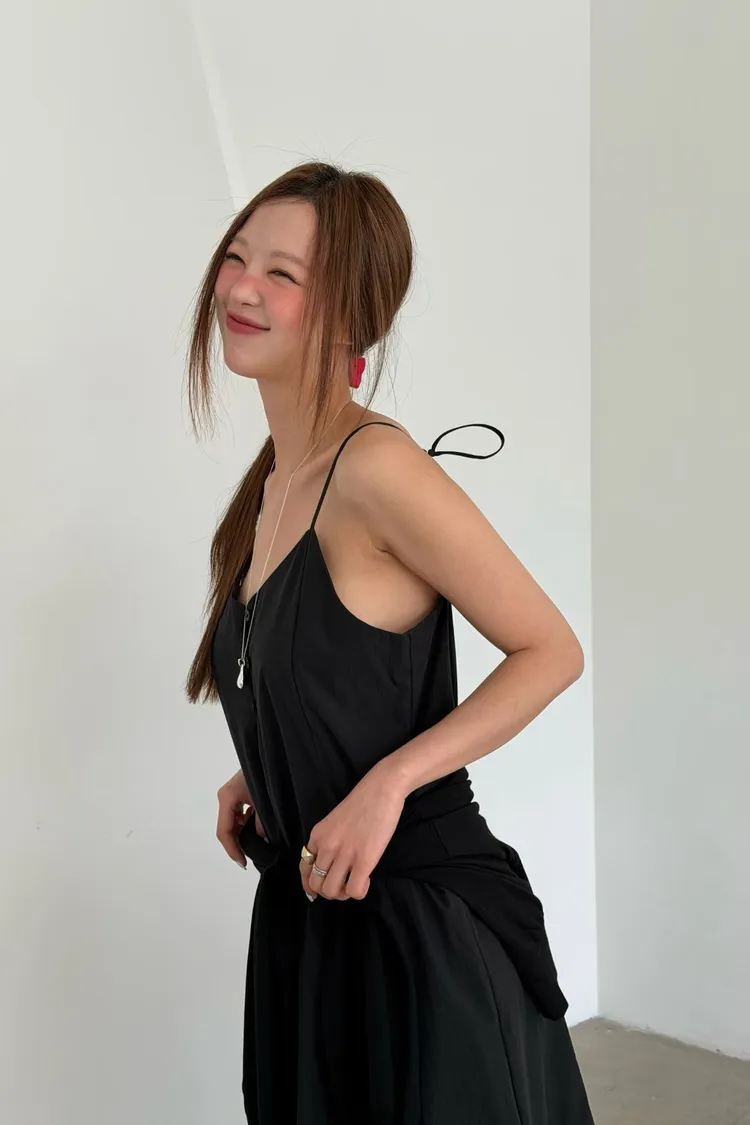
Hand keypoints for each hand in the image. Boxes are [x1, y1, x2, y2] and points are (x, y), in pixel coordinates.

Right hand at [217, 769, 265, 869]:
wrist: (272, 755)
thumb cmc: (267, 775)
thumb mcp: (264, 802)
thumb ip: (261, 824)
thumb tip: (262, 843)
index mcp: (227, 798)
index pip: (224, 831)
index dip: (233, 850)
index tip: (243, 863)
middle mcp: (225, 797)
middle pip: (226, 828)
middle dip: (237, 845)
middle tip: (250, 858)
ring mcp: (230, 795)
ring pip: (232, 822)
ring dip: (241, 835)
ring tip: (255, 846)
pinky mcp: (238, 793)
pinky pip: (237, 815)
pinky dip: (245, 825)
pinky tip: (257, 830)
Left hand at [299, 764, 406, 901]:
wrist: (382, 788)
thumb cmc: (363, 802)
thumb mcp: (334, 821)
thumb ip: (329, 840)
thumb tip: (331, 865)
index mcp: (317, 836)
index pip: (303, 869)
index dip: (310, 885)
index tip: (318, 891)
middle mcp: (326, 846)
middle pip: (317, 885)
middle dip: (330, 892)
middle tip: (344, 884)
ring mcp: (344, 853)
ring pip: (332, 891)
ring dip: (344, 894)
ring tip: (356, 882)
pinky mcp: (364, 860)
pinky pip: (354, 890)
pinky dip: (360, 892)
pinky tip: (367, 879)